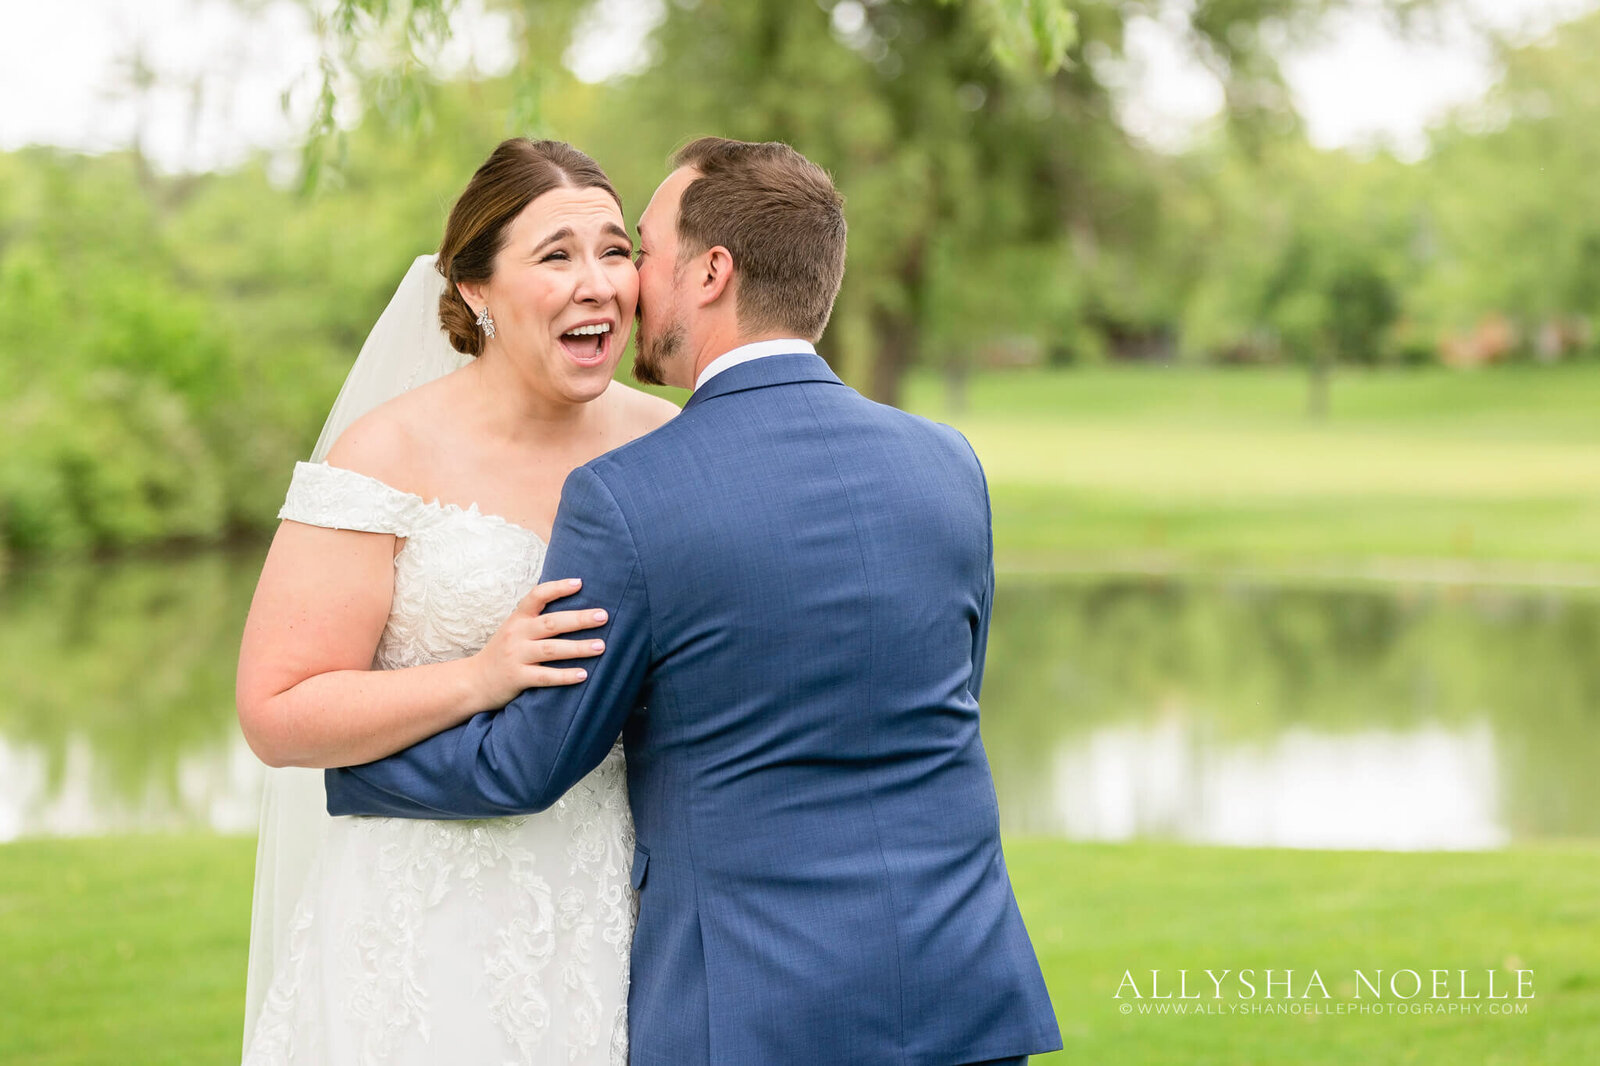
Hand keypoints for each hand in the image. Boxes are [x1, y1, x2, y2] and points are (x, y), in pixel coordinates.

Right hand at [469, 578, 607, 706]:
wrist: (474, 680)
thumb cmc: (505, 651)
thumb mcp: (515, 629)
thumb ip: (537, 618)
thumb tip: (577, 605)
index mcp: (518, 618)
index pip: (537, 596)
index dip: (557, 588)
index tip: (580, 583)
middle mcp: (516, 634)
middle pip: (551, 623)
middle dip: (579, 619)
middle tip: (603, 616)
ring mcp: (516, 656)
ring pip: (551, 650)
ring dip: (578, 647)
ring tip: (601, 646)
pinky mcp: (517, 677)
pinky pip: (545, 676)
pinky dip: (565, 676)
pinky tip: (583, 675)